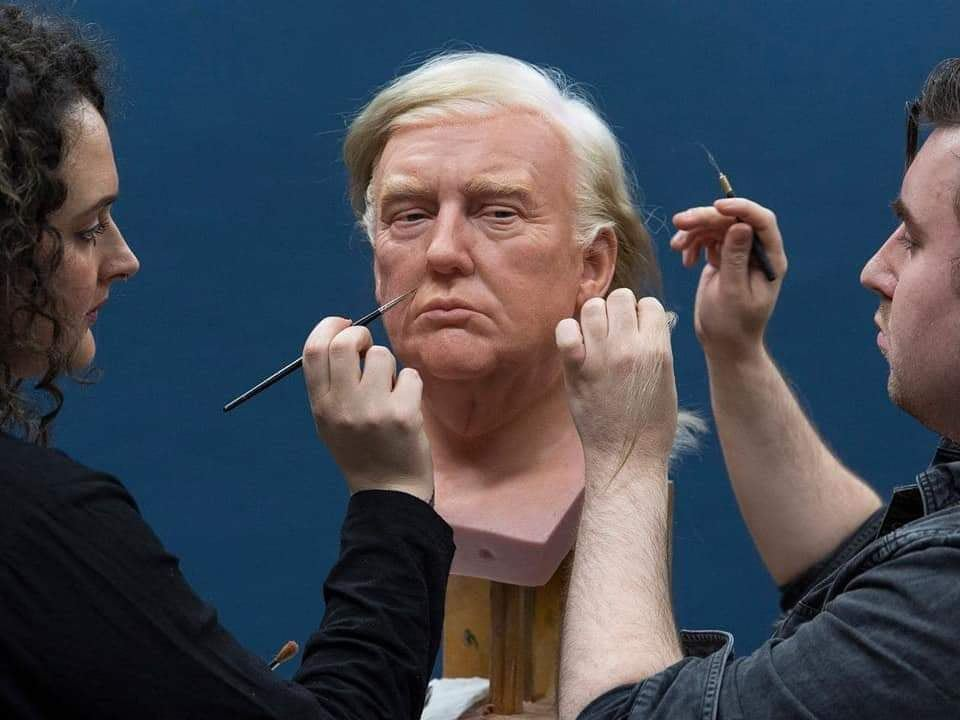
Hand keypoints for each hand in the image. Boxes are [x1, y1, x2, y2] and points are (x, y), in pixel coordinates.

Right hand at [302, 317, 432, 502]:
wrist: (389, 493)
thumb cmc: (362, 450)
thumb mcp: (331, 421)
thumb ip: (332, 383)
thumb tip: (346, 336)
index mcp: (321, 406)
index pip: (313, 349)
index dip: (329, 327)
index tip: (344, 326)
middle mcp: (342, 406)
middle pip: (345, 343)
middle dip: (360, 335)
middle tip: (369, 349)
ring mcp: (373, 411)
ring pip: (381, 356)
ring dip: (389, 367)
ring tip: (390, 391)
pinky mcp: (403, 416)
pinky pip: (409, 375)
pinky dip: (411, 385)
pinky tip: (406, 406)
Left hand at [555, 289, 677, 490]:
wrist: (626, 456)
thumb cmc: (651, 422)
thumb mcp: (666, 378)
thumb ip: (655, 346)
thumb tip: (643, 318)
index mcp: (657, 350)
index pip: (649, 304)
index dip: (643, 314)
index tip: (638, 330)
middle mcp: (628, 348)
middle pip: (620, 298)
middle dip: (619, 310)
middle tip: (616, 331)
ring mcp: (600, 357)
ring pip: (592, 307)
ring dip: (594, 317)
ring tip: (596, 336)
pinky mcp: (575, 370)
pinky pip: (565, 330)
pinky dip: (568, 332)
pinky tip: (577, 346)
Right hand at [670, 197, 787, 362]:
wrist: (723, 343)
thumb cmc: (732, 324)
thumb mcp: (733, 293)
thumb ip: (736, 258)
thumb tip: (740, 225)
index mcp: (769, 259)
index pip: (761, 222)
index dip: (741, 208)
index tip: (717, 206)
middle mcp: (756, 251)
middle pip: (733, 220)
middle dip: (706, 218)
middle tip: (680, 223)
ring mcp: (738, 253)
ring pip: (716, 226)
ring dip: (694, 231)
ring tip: (675, 246)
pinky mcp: (722, 257)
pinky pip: (706, 239)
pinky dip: (692, 244)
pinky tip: (684, 260)